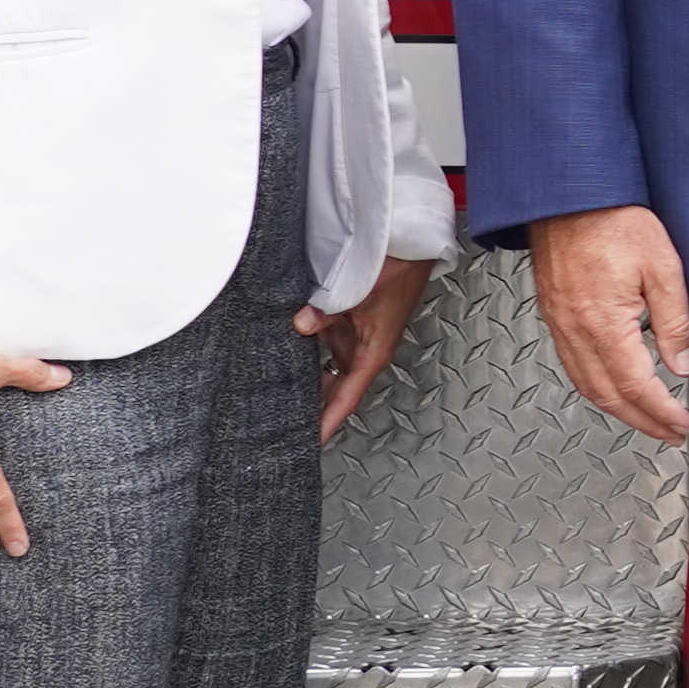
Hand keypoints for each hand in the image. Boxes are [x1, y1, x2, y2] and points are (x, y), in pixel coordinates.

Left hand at [299, 254, 436, 438]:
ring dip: (308, 381)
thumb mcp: (362, 292)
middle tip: (284, 426)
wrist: (411, 246)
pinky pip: (324, 347)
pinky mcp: (348, 323)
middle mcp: (363, 351)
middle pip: (334, 390)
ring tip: (278, 398)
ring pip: (327, 369)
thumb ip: (329, 311)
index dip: (329, 421)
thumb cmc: (399, 271)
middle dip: (314, 408)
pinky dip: (308, 355)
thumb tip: (302, 324)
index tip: (312, 442)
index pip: (347, 398)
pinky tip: (285, 356)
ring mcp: (355, 338)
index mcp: (373, 353)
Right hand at [533, 204, 688, 442]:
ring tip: (646, 419)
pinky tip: (613, 387)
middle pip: (608, 396)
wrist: (569, 194)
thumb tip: (682, 364)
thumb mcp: (662, 266)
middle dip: (641, 422)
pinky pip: (573, 365)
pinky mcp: (554, 315)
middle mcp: (575, 331)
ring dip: (618, 409)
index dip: (661, 412)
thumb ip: (674, 321)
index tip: (682, 425)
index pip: (637, 386)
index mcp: (604, 323)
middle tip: (669, 433)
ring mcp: (560, 325)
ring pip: (587, 385)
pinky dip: (596, 387)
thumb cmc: (613, 219)